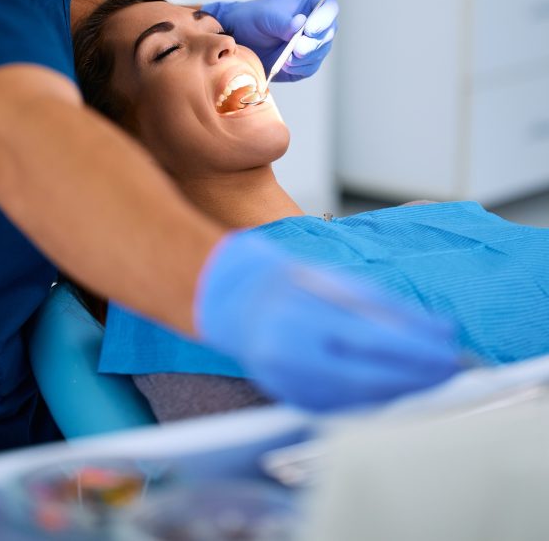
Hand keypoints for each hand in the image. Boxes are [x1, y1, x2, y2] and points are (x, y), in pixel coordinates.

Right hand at [195, 232, 459, 410]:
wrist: (238, 303)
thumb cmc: (290, 285)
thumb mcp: (335, 282)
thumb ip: (384, 307)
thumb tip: (436, 330)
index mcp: (302, 314)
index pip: (371, 339)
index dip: (414, 349)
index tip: (449, 350)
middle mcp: (291, 352)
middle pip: (367, 376)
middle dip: (415, 376)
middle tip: (450, 370)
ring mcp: (288, 382)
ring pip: (358, 398)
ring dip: (401, 391)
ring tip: (432, 381)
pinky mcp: (291, 399)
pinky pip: (342, 406)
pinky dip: (375, 400)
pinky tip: (397, 390)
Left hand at [202, 0, 338, 80]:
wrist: (241, 39)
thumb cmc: (254, 18)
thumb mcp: (265, 16)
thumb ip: (283, 21)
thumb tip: (300, 23)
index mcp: (311, 4)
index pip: (329, 6)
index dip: (324, 18)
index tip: (309, 28)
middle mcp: (317, 24)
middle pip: (328, 33)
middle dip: (312, 44)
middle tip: (296, 50)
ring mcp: (313, 44)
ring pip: (320, 52)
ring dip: (303, 58)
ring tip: (285, 58)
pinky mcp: (306, 63)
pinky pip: (310, 68)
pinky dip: (298, 68)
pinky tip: (285, 65)